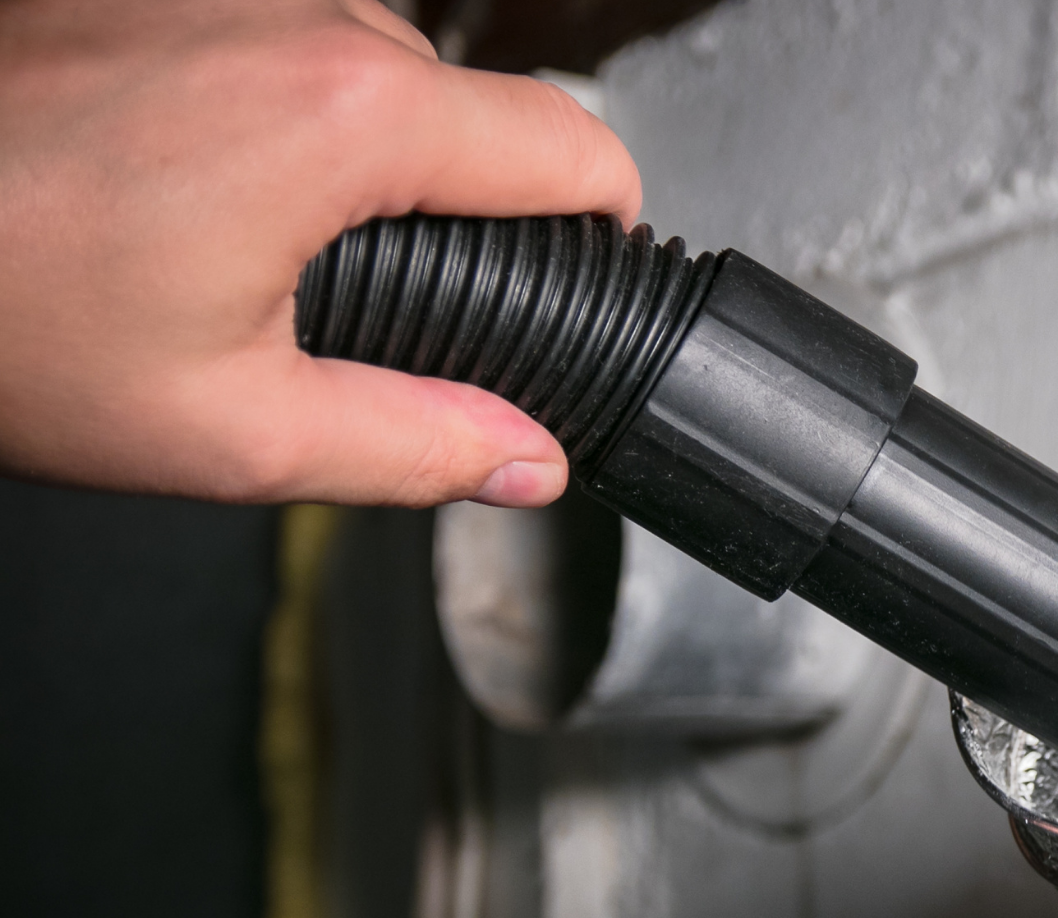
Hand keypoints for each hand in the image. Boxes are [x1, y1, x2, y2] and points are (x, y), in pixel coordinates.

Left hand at [0, 0, 640, 506]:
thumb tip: (526, 458)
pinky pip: (271, 28)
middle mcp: (297, 12)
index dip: (605, 216)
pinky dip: (263, 94)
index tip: (590, 261)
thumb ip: (415, 445)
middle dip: (450, 198)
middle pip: (467, 102)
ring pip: (367, 56)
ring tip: (231, 231)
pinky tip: (176, 171)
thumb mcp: (229, 429)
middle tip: (351, 296)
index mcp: (347, 119)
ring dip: (349, 142)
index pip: (571, 142)